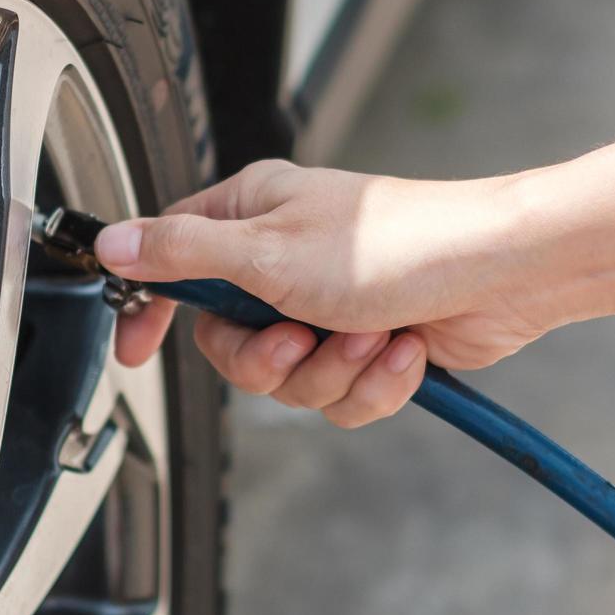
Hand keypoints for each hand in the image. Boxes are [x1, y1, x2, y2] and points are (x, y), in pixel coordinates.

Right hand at [102, 160, 552, 426]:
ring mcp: (330, 305)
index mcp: (253, 217)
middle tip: (300, 337)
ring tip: (372, 335)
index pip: (172, 261)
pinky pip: (341, 397)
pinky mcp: (370, 345)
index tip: (135, 353)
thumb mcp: (270, 251)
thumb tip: (111, 243)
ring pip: (289, 381)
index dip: (150, 308)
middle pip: (230, 343)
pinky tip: (404, 350)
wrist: (503, 274)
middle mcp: (286, 259)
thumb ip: (182, 252)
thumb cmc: (401, 244)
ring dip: (333, 372)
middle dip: (270, 360)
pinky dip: (374, 383)